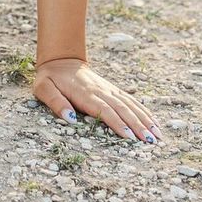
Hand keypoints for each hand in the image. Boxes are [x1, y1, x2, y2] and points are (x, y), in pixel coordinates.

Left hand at [34, 57, 162, 143]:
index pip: (104, 110)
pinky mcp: (112, 89)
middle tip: (151, 141)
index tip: (130, 137)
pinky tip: (154, 121)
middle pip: (122, 109)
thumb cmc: (50, 78)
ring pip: (130, 104)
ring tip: (158, 135)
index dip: (117, 123)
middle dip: (138, 125)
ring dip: (145, 119)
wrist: (60, 59)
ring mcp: (108, 89)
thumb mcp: (43, 88)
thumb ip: (55, 102)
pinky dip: (143, 110)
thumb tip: (70, 119)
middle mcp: (100, 91)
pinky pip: (130, 100)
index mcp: (85, 93)